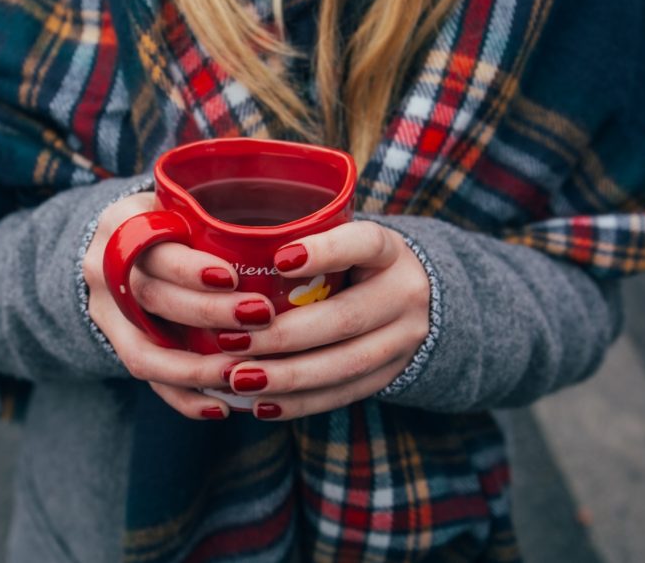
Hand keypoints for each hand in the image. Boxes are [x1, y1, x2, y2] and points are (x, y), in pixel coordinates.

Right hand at [81, 193, 276, 419]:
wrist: (119, 246)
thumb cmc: (171, 220)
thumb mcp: (180, 203)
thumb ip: (215, 216)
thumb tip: (295, 235)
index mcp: (122, 224)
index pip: (152, 247)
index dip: (189, 268)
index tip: (232, 277)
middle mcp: (103, 268)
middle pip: (151, 298)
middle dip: (207, 313)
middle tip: (260, 317)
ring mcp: (104, 312)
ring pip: (144, 351)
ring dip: (196, 368)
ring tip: (242, 374)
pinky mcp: (114, 344)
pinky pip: (146, 379)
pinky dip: (183, 397)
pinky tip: (221, 407)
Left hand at [221, 221, 430, 419]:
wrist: (416, 300)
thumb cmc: (354, 263)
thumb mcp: (343, 240)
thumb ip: (303, 242)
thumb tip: (228, 251)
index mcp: (389, 251)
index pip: (365, 244)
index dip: (325, 252)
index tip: (279, 259)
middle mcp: (404, 294)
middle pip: (345, 318)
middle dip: (283, 335)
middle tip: (231, 342)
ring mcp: (404, 340)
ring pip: (345, 364)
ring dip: (287, 376)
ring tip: (239, 379)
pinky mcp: (391, 375)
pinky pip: (344, 393)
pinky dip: (300, 402)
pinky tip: (262, 404)